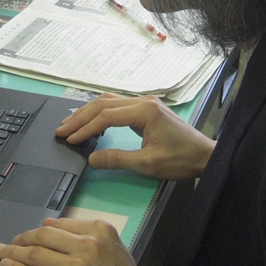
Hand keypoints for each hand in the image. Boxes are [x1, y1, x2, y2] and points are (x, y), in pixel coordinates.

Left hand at [0, 218, 156, 265]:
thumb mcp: (113, 249)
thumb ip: (85, 234)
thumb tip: (50, 224)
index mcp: (100, 231)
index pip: (60, 225)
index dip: (39, 229)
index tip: (27, 234)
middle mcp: (88, 245)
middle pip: (44, 236)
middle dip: (21, 238)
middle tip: (9, 242)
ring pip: (36, 254)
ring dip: (13, 252)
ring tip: (0, 251)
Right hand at [57, 93, 214, 180]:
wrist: (205, 156)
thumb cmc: (181, 160)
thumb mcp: (148, 164)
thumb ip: (117, 159)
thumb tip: (92, 158)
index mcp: (145, 111)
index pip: (106, 116)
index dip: (85, 128)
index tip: (69, 139)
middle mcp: (143, 101)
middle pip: (103, 104)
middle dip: (80, 117)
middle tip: (61, 130)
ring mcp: (145, 103)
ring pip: (109, 102)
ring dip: (88, 112)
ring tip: (70, 124)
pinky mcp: (146, 109)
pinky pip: (117, 106)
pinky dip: (100, 113)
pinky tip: (90, 121)